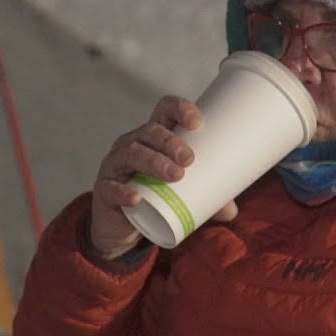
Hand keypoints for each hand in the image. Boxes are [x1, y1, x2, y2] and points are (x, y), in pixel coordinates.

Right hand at [90, 96, 238, 258]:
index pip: (164, 111)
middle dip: (170, 141)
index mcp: (152, 138)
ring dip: (154, 161)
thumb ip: (206, 198)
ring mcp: (114, 166)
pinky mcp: (103, 191)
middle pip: (149, 131)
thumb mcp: (179, 193)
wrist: (120, 226)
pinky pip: (111, 188)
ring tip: (175, 175)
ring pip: (131, 153)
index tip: (198, 123)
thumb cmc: (153, 198)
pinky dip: (124, 192)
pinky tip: (137, 198)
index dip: (180, 109)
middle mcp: (131, 144)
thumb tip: (231, 211)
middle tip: (189, 159)